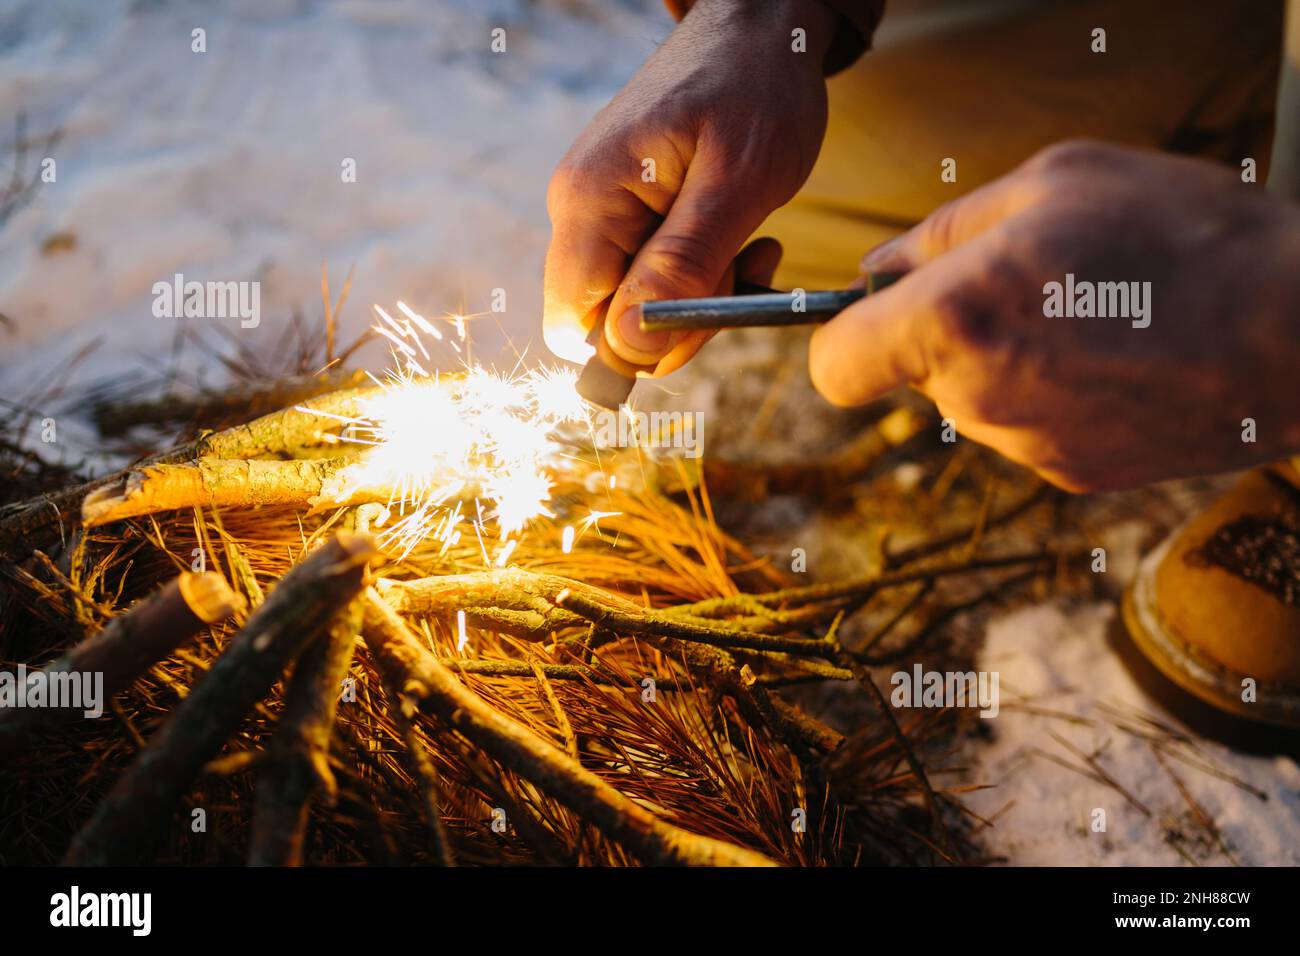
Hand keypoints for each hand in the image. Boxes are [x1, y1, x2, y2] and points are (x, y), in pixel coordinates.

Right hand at [543, 0, 834, 375]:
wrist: (759, 25)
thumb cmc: (755, 87)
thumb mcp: (737, 183)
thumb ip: (684, 264)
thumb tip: (629, 344)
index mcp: (590, 201)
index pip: (574, 326)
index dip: (636, 348)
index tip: (704, 319)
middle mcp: (579, 209)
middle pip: (606, 322)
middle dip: (680, 319)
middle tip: (742, 274)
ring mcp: (601, 210)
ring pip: (637, 303)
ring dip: (701, 295)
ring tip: (752, 246)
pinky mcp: (627, 210)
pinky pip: (653, 274)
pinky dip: (703, 273)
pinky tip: (742, 239)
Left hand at [810, 141, 1299, 490]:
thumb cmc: (1186, 235)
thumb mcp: (1057, 182)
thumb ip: (944, 230)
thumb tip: (880, 269)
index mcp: (955, 320)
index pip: (834, 366)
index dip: (843, 338)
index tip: (873, 315)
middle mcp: (977, 398)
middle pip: (913, 375)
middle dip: (944, 332)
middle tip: (1029, 282)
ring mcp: (1026, 447)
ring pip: (972, 398)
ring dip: (1004, 357)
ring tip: (1092, 314)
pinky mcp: (1072, 475)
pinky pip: (1026, 425)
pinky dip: (1050, 392)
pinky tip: (1116, 356)